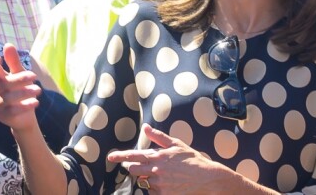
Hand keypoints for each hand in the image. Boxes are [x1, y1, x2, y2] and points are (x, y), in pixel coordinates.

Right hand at [0, 43, 41, 132]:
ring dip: (25, 93)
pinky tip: (35, 103)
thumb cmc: (21, 89)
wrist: (25, 114)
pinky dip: (24, 106)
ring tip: (38, 90)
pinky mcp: (2, 116)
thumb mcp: (19, 74)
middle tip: (35, 76)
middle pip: (5, 83)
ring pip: (9, 98)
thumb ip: (13, 61)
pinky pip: (12, 110)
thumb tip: (7, 44)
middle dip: (20, 79)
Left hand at [107, 123, 227, 193]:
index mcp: (158, 156)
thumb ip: (158, 136)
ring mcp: (159, 185)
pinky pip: (153, 192)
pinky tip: (168, 183)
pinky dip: (156, 187)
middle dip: (135, 167)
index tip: (110, 157)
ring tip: (164, 174)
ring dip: (148, 177)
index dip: (120, 156)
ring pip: (144, 181)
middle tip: (144, 165)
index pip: (133, 156)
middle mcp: (155, 171)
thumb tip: (145, 127)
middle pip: (134, 170)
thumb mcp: (176, 144)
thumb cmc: (191, 159)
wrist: (205, 179)